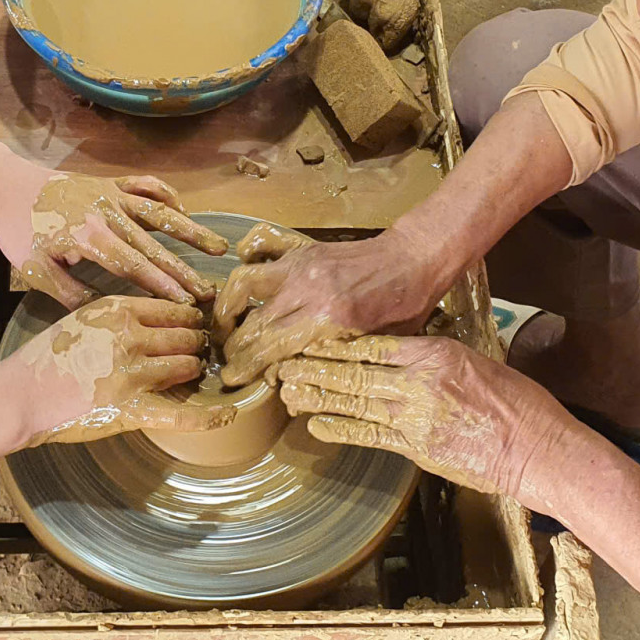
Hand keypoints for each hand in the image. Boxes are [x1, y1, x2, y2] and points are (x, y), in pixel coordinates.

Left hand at [0, 169, 228, 306]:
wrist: (5, 185)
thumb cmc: (18, 231)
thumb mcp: (35, 270)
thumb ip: (70, 293)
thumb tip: (106, 311)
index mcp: (90, 238)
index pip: (135, 267)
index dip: (163, 285)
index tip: (187, 303)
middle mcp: (108, 214)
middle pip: (154, 246)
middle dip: (185, 270)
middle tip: (211, 291)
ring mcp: (112, 194)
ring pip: (160, 213)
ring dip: (190, 230)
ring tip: (219, 246)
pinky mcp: (109, 181)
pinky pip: (144, 185)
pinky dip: (165, 193)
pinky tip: (182, 207)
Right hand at [11, 295, 232, 446]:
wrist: (19, 394)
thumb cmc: (45, 356)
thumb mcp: (81, 317)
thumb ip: (118, 316)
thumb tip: (156, 317)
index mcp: (117, 309)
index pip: (172, 307)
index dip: (190, 315)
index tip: (195, 321)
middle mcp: (130, 336)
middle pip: (185, 334)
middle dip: (196, 340)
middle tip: (201, 346)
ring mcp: (132, 373)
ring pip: (186, 364)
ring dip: (195, 367)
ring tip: (195, 368)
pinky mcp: (130, 408)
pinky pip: (179, 413)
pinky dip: (207, 416)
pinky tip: (228, 412)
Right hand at [215, 224, 441, 386]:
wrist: (415, 261)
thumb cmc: (403, 309)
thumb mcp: (375, 349)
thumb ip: (331, 368)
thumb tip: (293, 392)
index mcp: (329, 319)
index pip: (269, 349)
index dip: (245, 367)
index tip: (232, 379)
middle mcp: (308, 290)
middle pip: (252, 323)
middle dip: (233, 348)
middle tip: (228, 363)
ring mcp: (302, 265)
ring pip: (244, 283)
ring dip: (227, 305)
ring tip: (223, 325)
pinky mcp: (303, 250)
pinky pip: (261, 247)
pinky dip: (245, 257)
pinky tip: (243, 278)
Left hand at [278, 336, 579, 502]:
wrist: (537, 448)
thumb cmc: (519, 404)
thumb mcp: (478, 362)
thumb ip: (439, 359)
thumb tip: (411, 355)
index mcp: (436, 354)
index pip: (374, 344)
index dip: (336, 343)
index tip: (309, 339)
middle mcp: (419, 382)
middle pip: (354, 371)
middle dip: (315, 368)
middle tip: (282, 364)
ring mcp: (415, 417)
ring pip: (354, 402)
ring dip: (317, 397)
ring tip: (288, 391)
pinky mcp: (416, 448)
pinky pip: (369, 435)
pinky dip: (340, 430)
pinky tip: (317, 425)